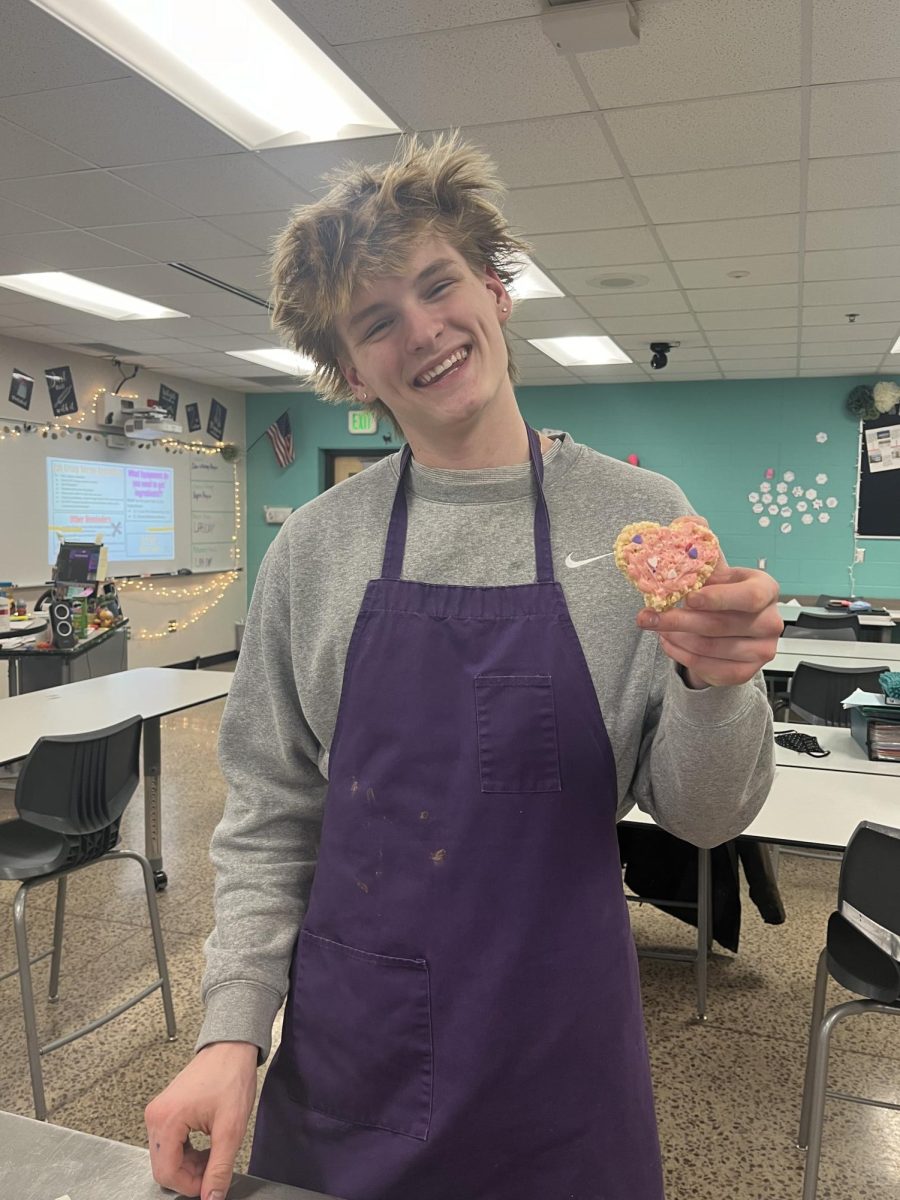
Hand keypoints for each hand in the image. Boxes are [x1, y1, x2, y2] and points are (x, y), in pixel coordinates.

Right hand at [146, 1041, 258, 1199]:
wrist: (232, 1048)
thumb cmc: (231, 1076)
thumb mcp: (230, 1128)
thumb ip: (219, 1168)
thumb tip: (211, 1196)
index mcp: (166, 1120)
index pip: (167, 1172)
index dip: (189, 1186)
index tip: (209, 1187)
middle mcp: (156, 1116)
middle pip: (163, 1166)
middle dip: (189, 1176)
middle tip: (213, 1171)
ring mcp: (159, 1112)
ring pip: (166, 1157)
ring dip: (188, 1165)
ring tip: (213, 1157)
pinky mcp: (166, 1110)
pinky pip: (169, 1143)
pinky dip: (186, 1152)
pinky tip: (205, 1148)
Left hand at [636, 539, 780, 688]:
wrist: (726, 629)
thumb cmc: (720, 594)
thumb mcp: (712, 570)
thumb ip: (702, 547)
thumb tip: (688, 522)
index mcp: (766, 589)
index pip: (750, 596)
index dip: (718, 598)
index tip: (688, 598)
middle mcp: (770, 621)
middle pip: (720, 625)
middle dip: (678, 620)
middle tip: (649, 616)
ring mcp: (762, 650)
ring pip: (711, 648)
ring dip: (676, 637)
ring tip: (657, 627)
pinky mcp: (747, 672)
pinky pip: (711, 668)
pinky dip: (683, 656)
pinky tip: (669, 643)